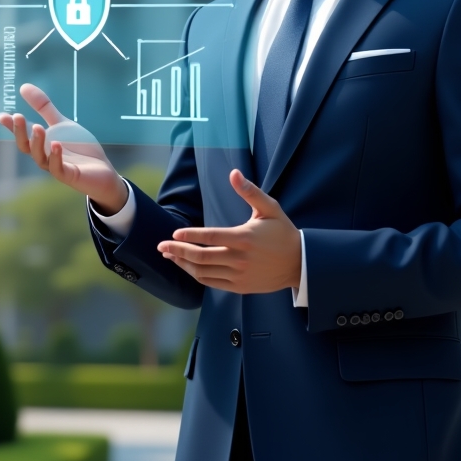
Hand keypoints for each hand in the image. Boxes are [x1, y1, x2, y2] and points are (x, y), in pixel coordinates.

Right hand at [0, 83, 127, 213]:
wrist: (102, 170)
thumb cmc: (80, 148)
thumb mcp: (62, 124)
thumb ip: (44, 108)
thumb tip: (23, 86)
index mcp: (42, 144)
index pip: (23, 135)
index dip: (12, 126)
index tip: (3, 115)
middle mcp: (45, 156)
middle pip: (26, 147)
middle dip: (20, 133)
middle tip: (17, 117)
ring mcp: (56, 166)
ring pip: (40, 158)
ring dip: (37, 143)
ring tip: (37, 127)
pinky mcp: (69, 175)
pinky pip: (58, 168)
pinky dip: (56, 156)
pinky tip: (56, 144)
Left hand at [157, 170, 301, 293]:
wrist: (299, 262)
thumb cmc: (283, 232)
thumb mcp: (270, 208)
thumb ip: (250, 191)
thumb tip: (234, 173)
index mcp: (244, 238)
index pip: (210, 237)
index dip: (189, 236)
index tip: (173, 234)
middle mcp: (239, 259)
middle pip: (201, 257)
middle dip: (177, 251)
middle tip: (161, 247)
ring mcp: (239, 275)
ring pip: (203, 272)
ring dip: (184, 264)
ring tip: (170, 256)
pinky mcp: (239, 287)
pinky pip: (212, 283)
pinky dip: (197, 276)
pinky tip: (188, 267)